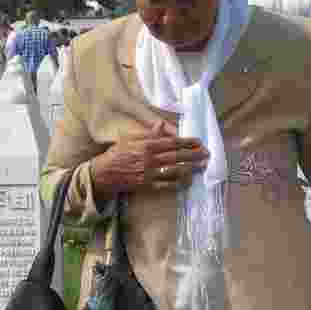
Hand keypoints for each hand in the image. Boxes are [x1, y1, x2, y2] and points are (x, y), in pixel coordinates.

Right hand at [90, 120, 209, 199]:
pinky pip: (167, 185)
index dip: (187, 142)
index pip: (172, 142)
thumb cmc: (117, 153)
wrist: (104, 173)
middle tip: (207, 154)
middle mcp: (150, 158)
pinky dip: (179, 184)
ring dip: (191, 168)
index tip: (199, 142)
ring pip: (175, 170)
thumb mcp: (130, 138)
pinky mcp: (148, 185)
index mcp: (146, 145)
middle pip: (177, 156)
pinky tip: (189, 181)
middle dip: (194, 155)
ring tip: (202, 166)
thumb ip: (148, 133)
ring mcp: (150, 173)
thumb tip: (162, 124)